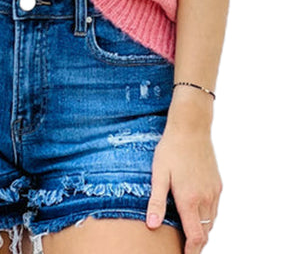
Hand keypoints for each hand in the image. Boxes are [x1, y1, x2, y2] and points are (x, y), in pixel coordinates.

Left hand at [145, 124, 221, 253]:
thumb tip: (151, 225)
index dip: (191, 251)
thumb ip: (156, 201)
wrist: (191, 128)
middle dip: (196, 243)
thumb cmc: (171, 149)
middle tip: (185, 247)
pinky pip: (215, 208)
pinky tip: (197, 211)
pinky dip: (208, 216)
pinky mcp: (218, 184)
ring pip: (212, 221)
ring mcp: (214, 191)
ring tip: (190, 233)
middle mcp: (206, 198)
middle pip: (205, 232)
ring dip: (202, 230)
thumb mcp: (158, 174)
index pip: (196, 237)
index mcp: (190, 199)